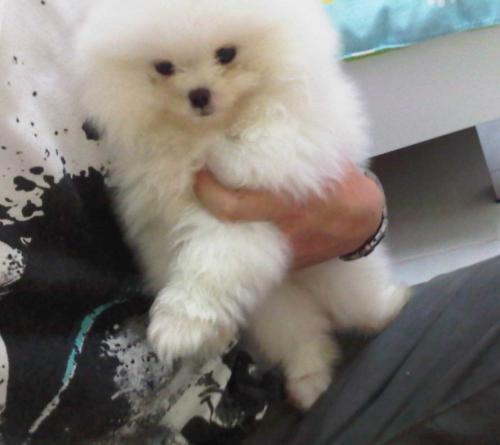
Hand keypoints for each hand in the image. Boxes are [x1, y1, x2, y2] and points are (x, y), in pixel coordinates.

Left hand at [193, 162, 384, 268]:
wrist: (364, 223)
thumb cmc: (344, 186)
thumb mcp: (326, 161)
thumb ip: (299, 147)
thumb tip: (271, 119)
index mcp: (287, 204)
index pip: (233, 205)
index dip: (209, 190)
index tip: (200, 171)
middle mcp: (279, 230)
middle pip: (228, 222)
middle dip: (206, 201)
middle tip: (200, 183)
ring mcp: (281, 250)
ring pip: (238, 240)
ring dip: (221, 220)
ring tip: (214, 199)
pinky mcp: (286, 261)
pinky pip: (257, 250)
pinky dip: (245, 236)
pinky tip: (242, 220)